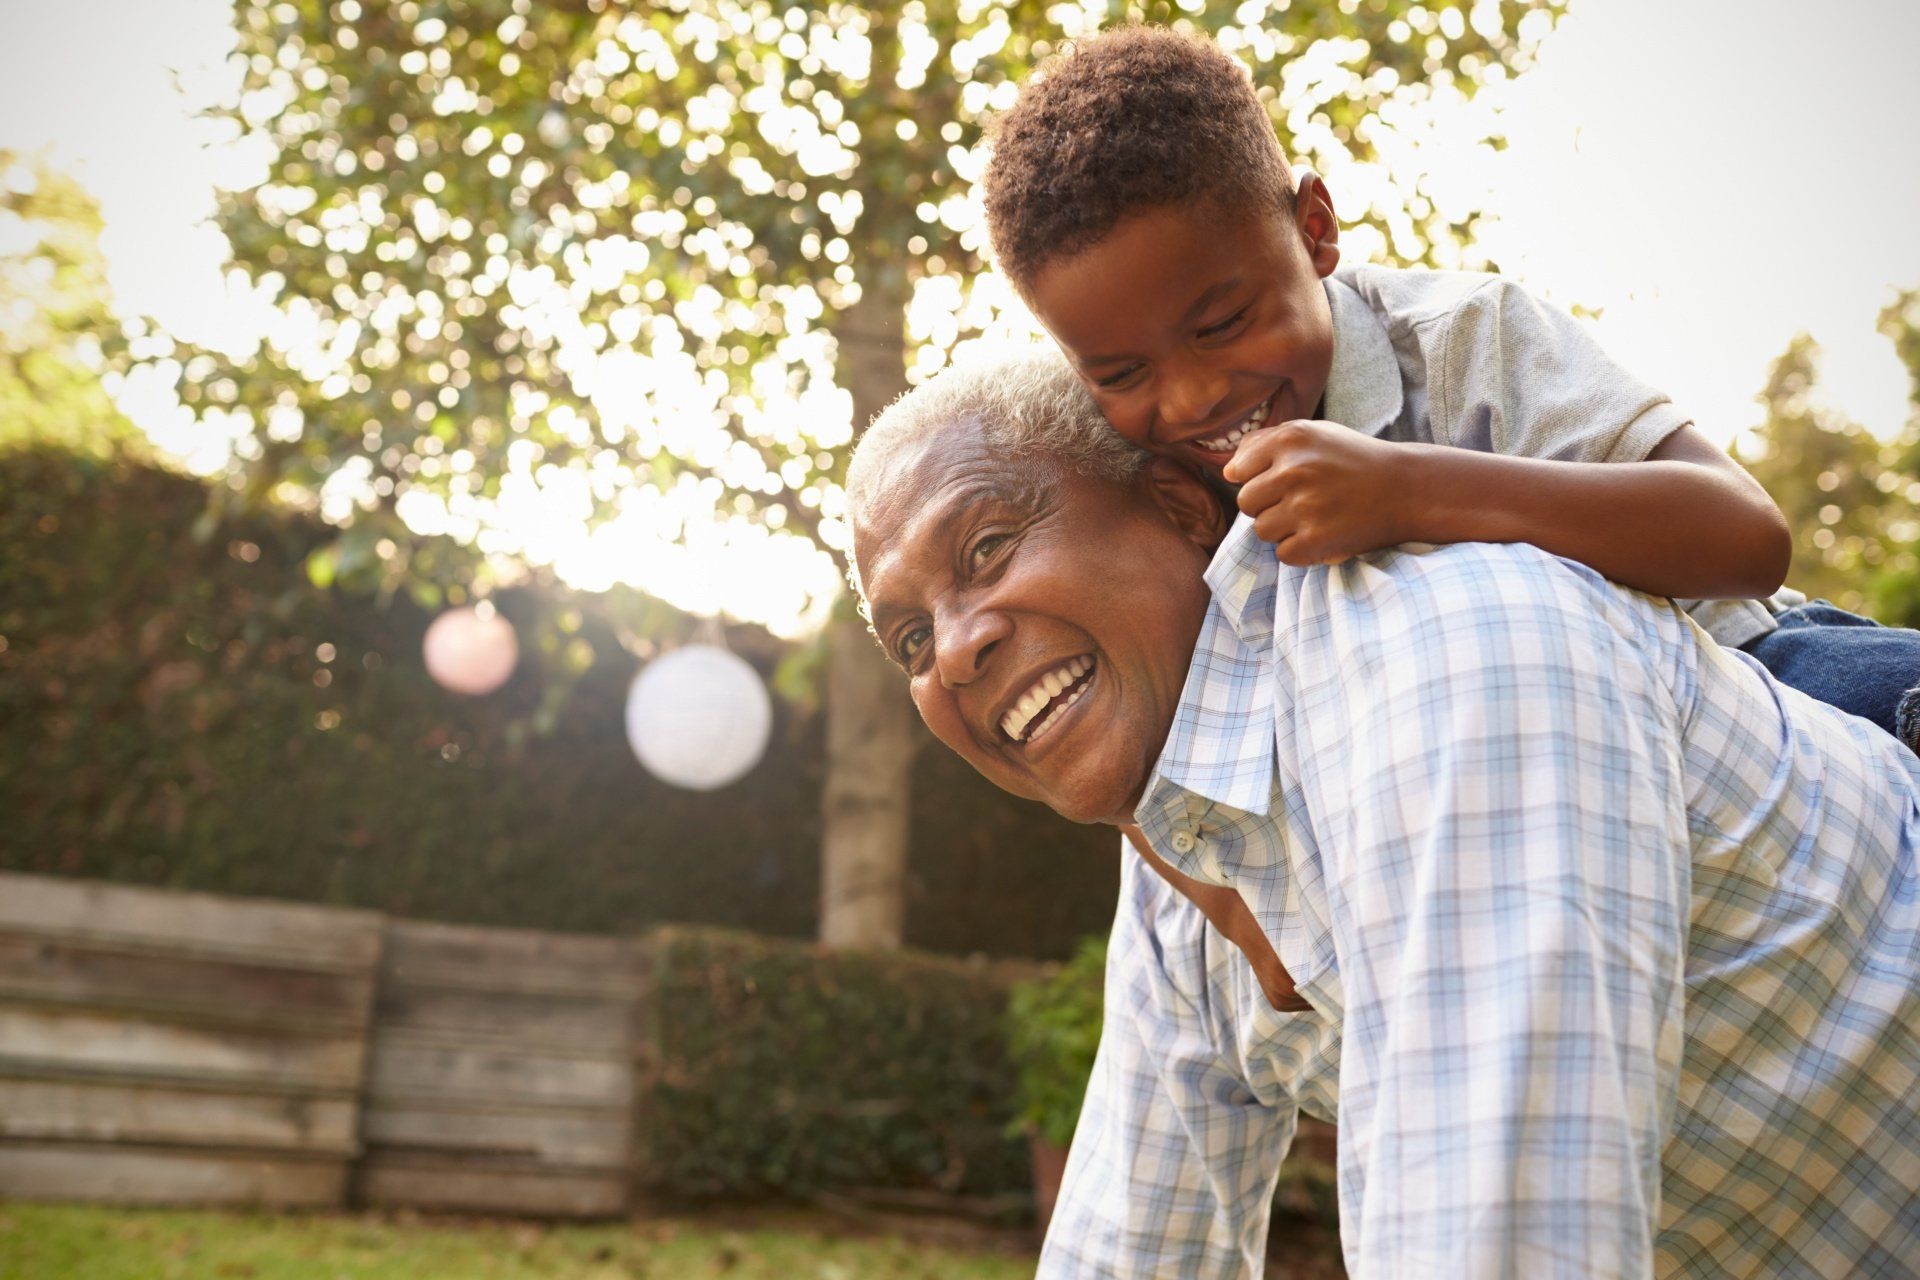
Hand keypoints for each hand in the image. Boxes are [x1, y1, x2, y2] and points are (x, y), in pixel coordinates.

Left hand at [1221, 420, 1415, 564]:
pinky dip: (1300, 551)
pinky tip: (1321, 535)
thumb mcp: (1313, 433)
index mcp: (1291, 439)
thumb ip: (1266, 442)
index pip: (1237, 471)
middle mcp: (1295, 469)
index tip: (1282, 482)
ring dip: (1282, 530)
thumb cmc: (1352, 460)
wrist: (1406, 489)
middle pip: (1245, 503)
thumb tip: (1229, 469)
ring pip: (1261, 531)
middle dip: (1267, 506)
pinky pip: (1283, 554)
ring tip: (1311, 518)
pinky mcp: (1317, 539)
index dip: (1257, 480)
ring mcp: (1305, 506)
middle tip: (1299, 502)